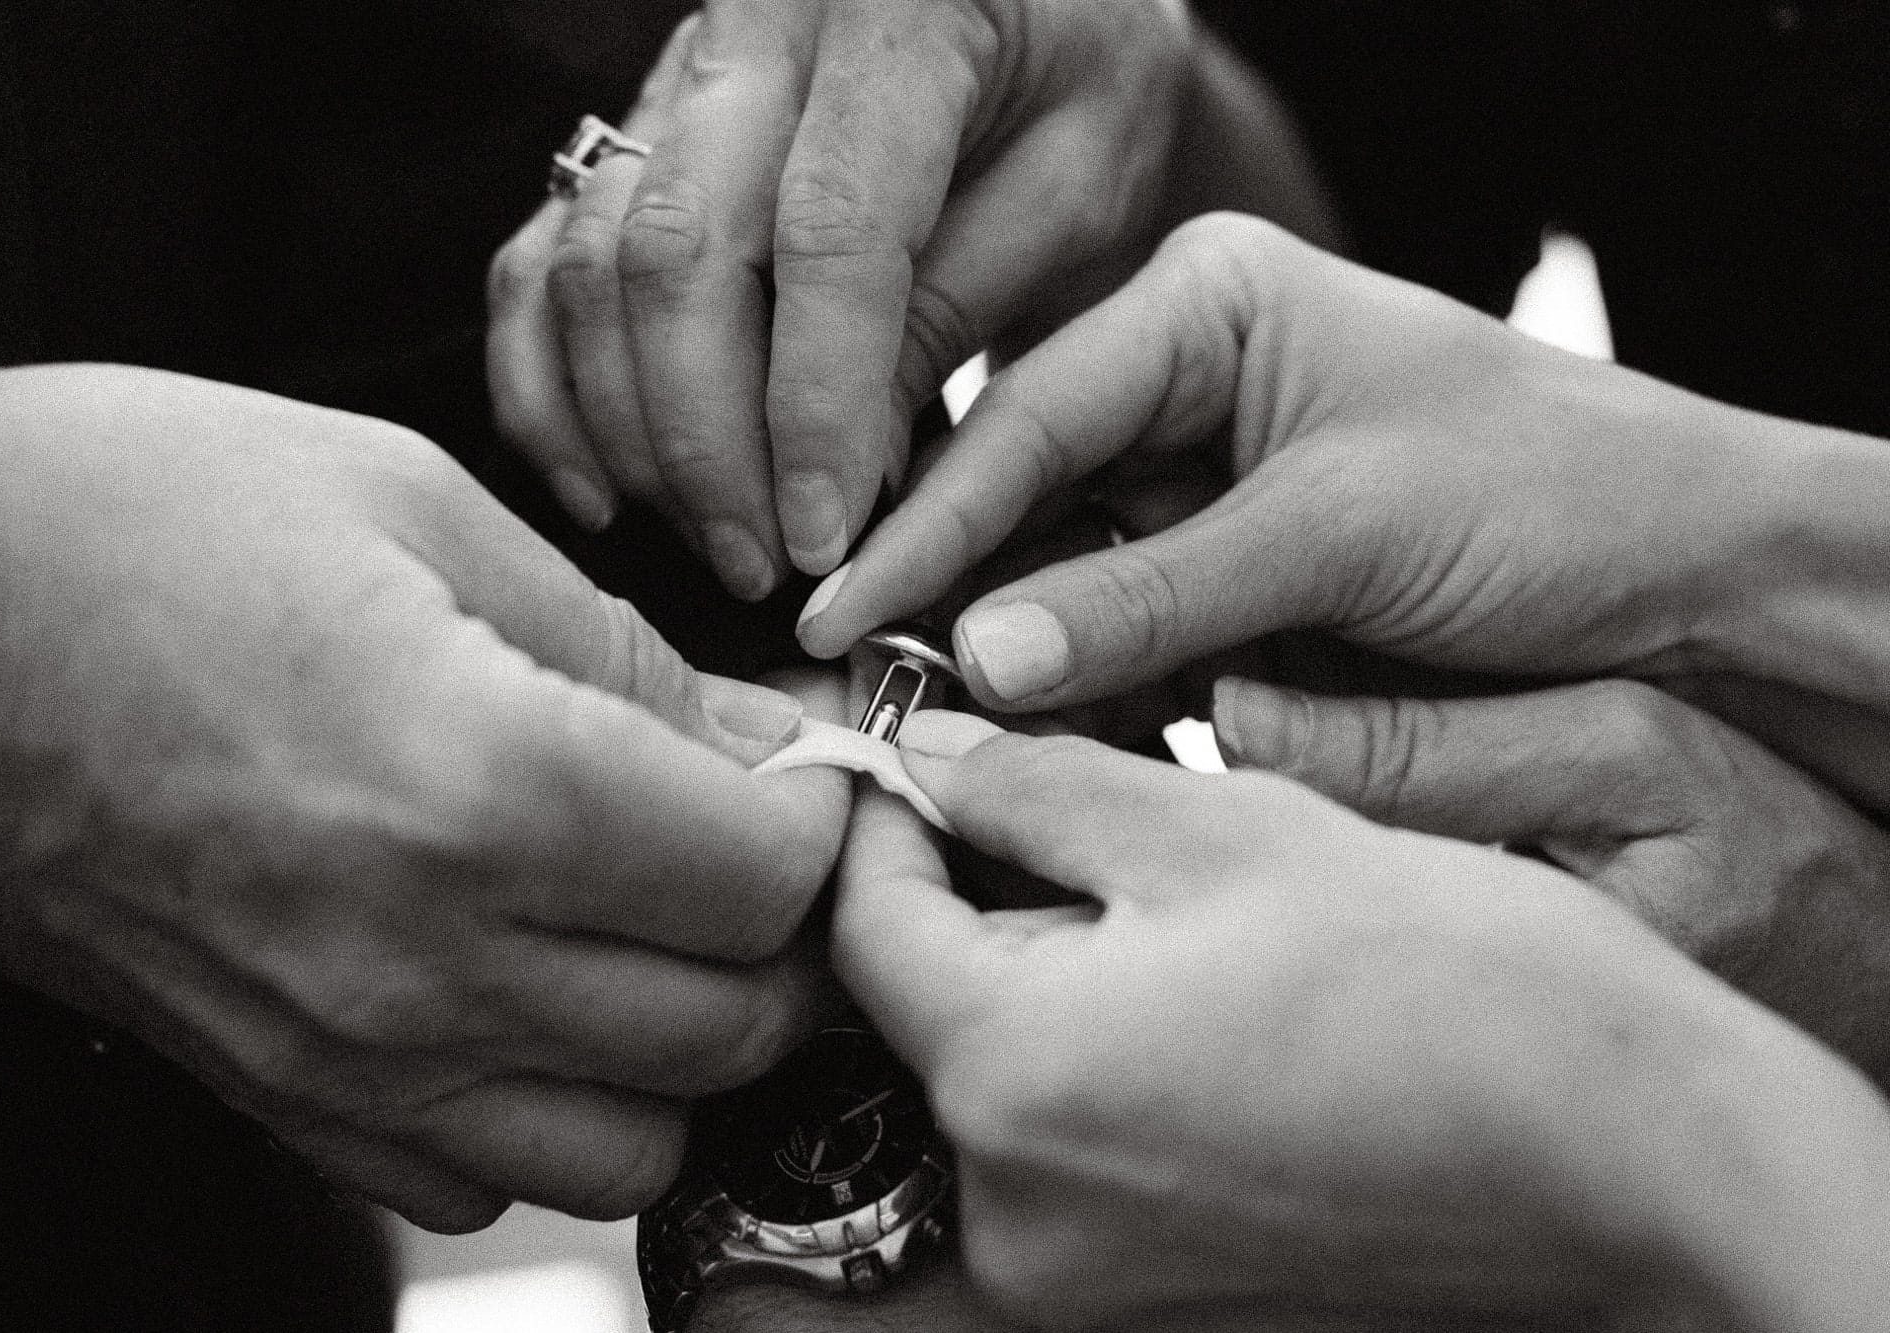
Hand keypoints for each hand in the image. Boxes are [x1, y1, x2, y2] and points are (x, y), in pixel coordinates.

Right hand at [0, 365, 847, 1231]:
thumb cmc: (133, 523)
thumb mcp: (420, 509)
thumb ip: (623, 651)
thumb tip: (765, 745)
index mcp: (476, 781)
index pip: (765, 880)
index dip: (824, 819)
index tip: (809, 770)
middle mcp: (419, 956)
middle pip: (727, 1026)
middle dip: (788, 936)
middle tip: (760, 842)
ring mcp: (342, 1053)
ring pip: (632, 1143)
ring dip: (688, 1043)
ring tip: (664, 930)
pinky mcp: (278, 1096)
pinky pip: (486, 1180)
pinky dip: (557, 1108)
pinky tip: (537, 992)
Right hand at [486, 2, 1338, 596]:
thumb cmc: (1076, 75)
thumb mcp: (1080, 179)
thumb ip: (961, 300)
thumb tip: (845, 470)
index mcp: (898, 13)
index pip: (828, 231)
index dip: (814, 405)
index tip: (828, 537)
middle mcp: (756, 27)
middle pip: (675, 252)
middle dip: (708, 440)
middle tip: (763, 566)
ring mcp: (670, 78)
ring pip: (588, 264)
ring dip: (631, 431)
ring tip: (713, 542)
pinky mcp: (627, 135)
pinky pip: (538, 261)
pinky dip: (548, 387)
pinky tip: (603, 488)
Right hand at [795, 215, 1889, 808]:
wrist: (1688, 580)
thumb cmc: (1548, 493)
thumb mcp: (1339, 531)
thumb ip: (1153, 596)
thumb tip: (979, 655)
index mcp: (1204, 311)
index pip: (1026, 417)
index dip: (927, 523)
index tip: (839, 609)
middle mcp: (1185, 391)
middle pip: (1020, 499)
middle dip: (947, 597)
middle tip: (860, 688)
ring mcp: (1200, 496)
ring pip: (1057, 581)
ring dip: (1008, 661)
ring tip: (932, 732)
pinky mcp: (1223, 589)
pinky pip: (1117, 642)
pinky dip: (1081, 699)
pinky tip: (1035, 744)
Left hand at [835, 714, 1889, 1332]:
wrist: (1637, 1160)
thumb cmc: (1456, 983)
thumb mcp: (1226, 829)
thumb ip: (1036, 784)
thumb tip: (931, 755)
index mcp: (1013, 1083)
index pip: (861, 924)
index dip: (883, 815)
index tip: (920, 748)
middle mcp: (1017, 1216)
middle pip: (919, 1011)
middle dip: (967, 893)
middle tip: (1052, 803)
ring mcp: (1081, 1281)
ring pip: (993, 1081)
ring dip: (1034, 977)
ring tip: (1157, 903)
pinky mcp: (1147, 1302)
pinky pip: (1061, 1157)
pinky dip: (1089, 1066)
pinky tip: (1196, 1000)